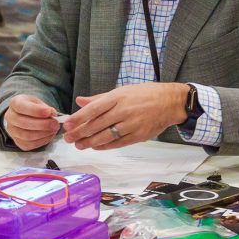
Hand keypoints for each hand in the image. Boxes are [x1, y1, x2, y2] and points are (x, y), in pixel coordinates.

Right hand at [2, 95, 60, 150]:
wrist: (27, 116)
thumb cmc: (33, 108)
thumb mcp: (39, 103)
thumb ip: (45, 108)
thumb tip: (52, 114)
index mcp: (14, 103)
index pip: (21, 107)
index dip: (36, 111)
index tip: (49, 112)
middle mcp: (10, 117)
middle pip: (23, 123)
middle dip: (42, 124)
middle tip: (55, 124)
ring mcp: (12, 131)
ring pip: (26, 136)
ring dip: (43, 134)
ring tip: (53, 129)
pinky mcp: (17, 142)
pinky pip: (29, 144)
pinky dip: (42, 141)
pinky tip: (49, 135)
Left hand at [62, 82, 189, 149]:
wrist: (170, 102)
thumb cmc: (145, 94)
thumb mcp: (122, 91)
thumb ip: (99, 98)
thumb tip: (80, 101)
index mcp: (118, 97)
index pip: (94, 109)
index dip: (79, 118)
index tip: (67, 124)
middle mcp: (124, 111)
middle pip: (97, 124)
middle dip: (80, 133)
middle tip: (68, 138)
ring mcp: (132, 124)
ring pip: (106, 136)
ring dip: (90, 142)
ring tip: (79, 145)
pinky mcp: (139, 136)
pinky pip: (118, 143)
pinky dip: (106, 146)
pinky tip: (96, 147)